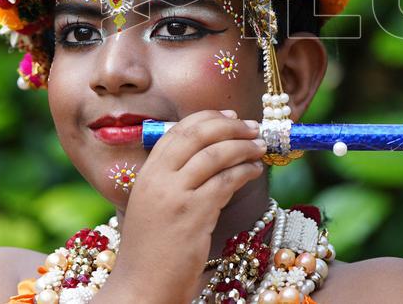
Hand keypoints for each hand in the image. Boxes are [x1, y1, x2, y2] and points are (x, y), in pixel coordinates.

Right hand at [103, 110, 264, 302]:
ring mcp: (175, 195)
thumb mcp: (154, 204)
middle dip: (230, 126)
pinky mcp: (194, 214)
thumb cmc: (152, 250)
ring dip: (243, 146)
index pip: (178, 130)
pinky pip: (226, 181)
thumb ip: (173, 179)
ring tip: (260, 147)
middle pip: (198, 135)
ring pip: (215, 155)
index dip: (207, 119)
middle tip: (253, 127)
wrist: (142, 286)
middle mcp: (158, 178)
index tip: (230, 117)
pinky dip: (244, 171)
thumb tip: (210, 154)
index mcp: (147, 173)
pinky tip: (254, 171)